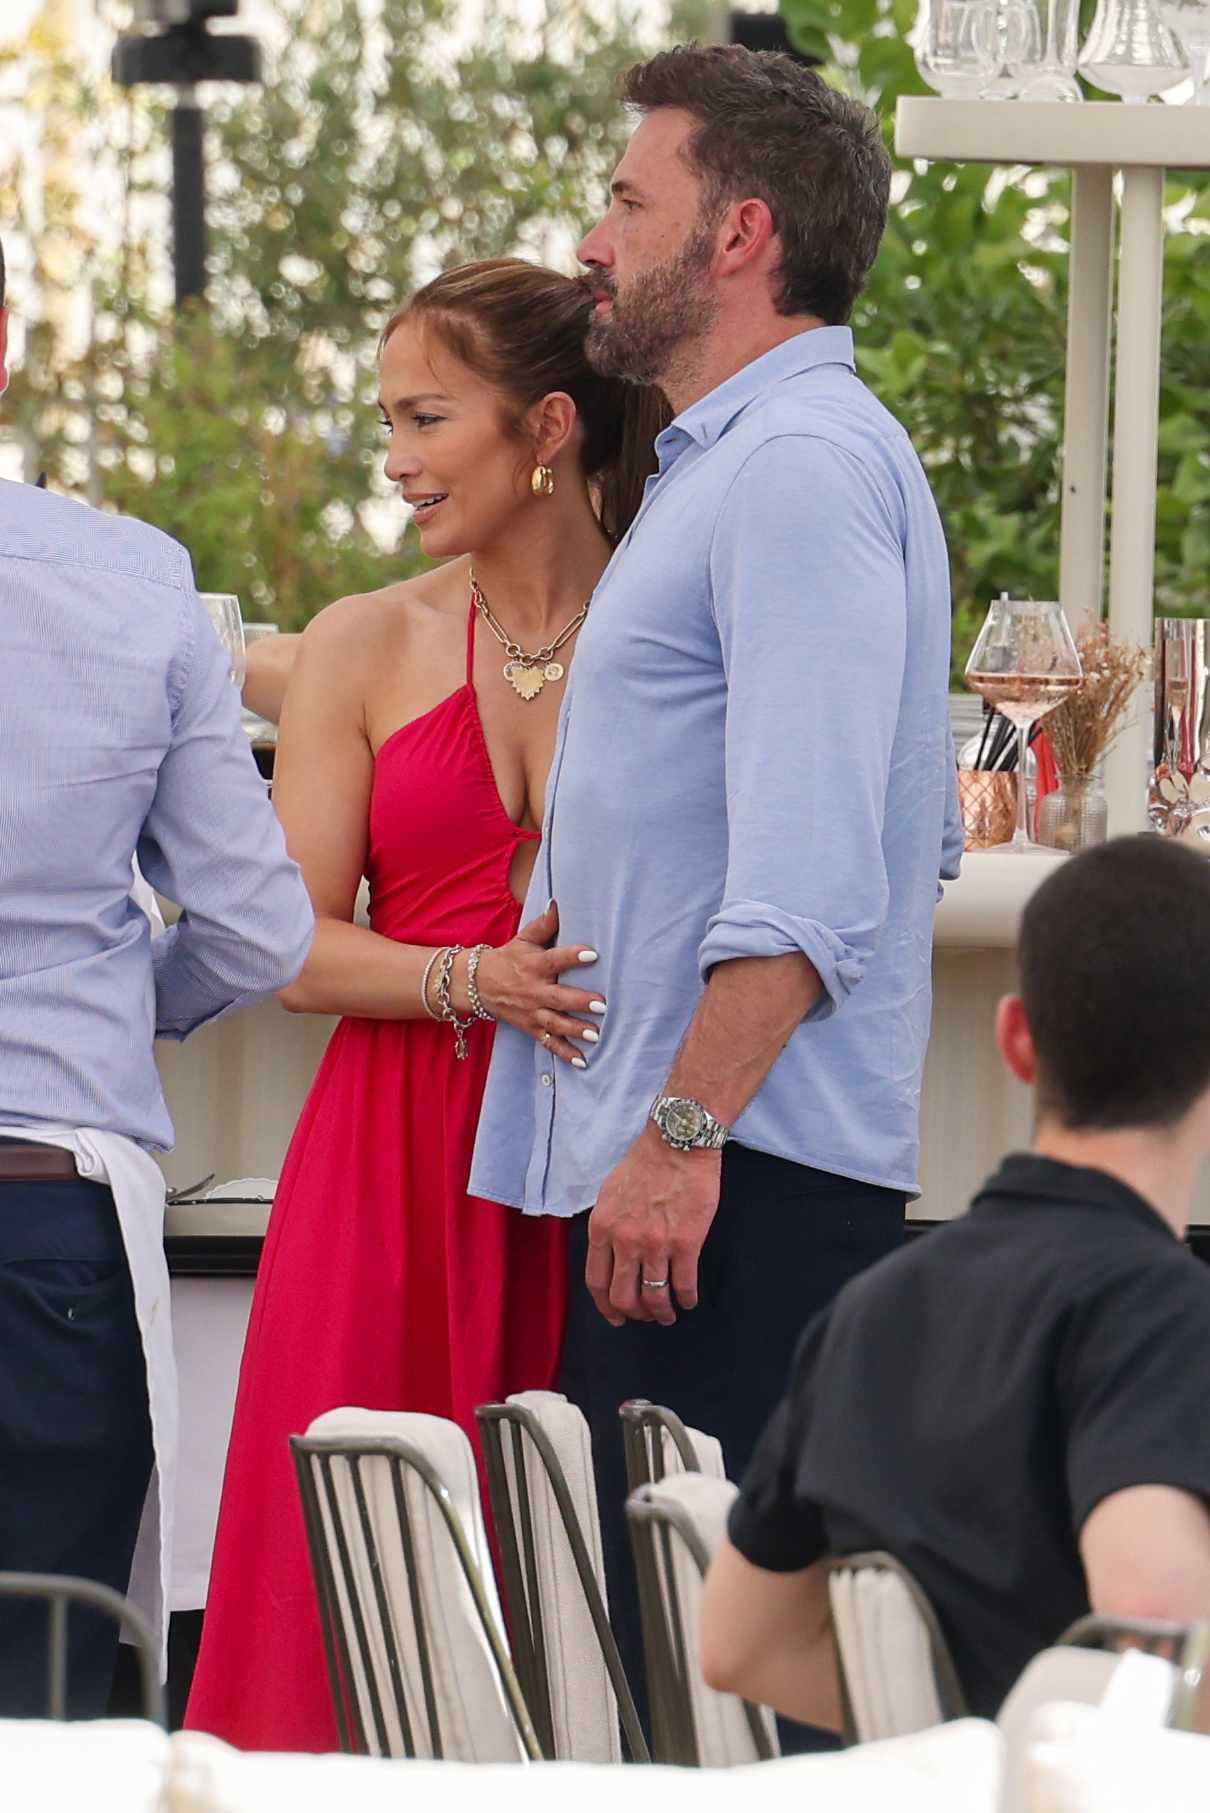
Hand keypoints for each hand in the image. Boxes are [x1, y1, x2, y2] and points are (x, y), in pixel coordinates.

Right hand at [473, 901, 603, 1065]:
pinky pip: (549, 1042)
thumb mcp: (523, 939)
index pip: (555, 959)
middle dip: (579, 1002)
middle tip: (602, 1005)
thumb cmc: (509, 958)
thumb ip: (545, 924)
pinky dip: (565, 1053)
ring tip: (596, 1034)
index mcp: (534, 965)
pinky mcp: (531, 1028)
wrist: (478, 985)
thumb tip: (559, 903)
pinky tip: (583, 1060)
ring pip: (555, 1023)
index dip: (572, 957)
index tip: (593, 955)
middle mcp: (533, 990)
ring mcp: (532, 1012)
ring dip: (576, 1030)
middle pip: (558, 998)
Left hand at [586, 1126, 721, 1326]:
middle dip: (635, 1315)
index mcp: (602, 1228)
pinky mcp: (686, 1243)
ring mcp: (655, 1244)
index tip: (616, 1317)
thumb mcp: (609, 1194)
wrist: (678, 1143)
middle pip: (623, 1298)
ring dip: (662, 1313)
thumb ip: (607, 1227)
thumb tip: (609, 1255)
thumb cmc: (645, 1164)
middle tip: (645, 1317)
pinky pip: (684, 1285)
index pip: (596, 1282)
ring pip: (654, 1298)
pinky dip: (686, 1299)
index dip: (606, 1307)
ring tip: (668, 1314)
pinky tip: (688, 1300)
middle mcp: (625, 1241)